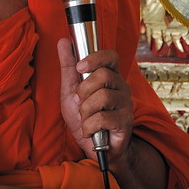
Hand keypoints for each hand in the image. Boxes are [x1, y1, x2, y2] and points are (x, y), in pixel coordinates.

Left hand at [57, 39, 133, 166]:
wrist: (96, 148)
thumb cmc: (86, 117)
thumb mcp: (71, 91)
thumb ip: (68, 67)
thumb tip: (63, 41)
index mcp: (110, 76)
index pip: (111, 56)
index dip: (95, 57)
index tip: (80, 67)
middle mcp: (121, 87)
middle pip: (104, 75)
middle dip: (84, 90)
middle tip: (80, 102)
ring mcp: (125, 104)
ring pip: (103, 97)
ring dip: (85, 111)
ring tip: (85, 119)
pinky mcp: (125, 121)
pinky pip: (102, 118)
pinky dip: (89, 126)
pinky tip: (90, 131)